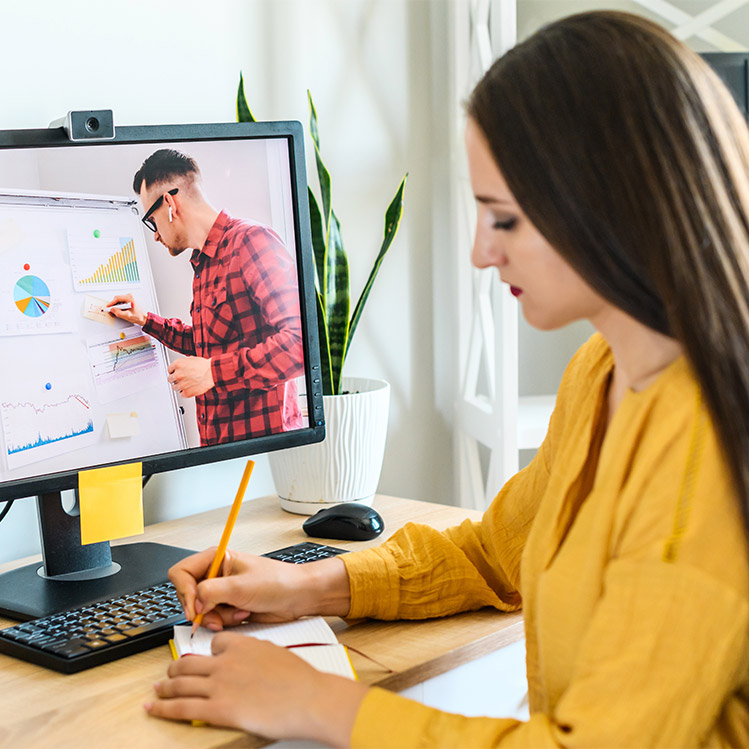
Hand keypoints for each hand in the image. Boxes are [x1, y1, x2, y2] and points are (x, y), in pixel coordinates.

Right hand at [105, 293, 146, 325]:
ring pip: (119, 301)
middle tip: (111, 311)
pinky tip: (120, 311)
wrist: (144, 318)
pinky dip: (119, 306)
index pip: (117, 298)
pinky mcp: (130, 300)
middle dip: (113, 305)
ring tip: (116, 312)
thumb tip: (112, 309)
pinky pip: (122, 302)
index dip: (111, 303)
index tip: (108, 307)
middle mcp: (130, 296)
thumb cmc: (139, 316)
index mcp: (130, 298)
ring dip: (116, 306)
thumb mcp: (127, 316)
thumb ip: (118, 312)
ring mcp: (130, 298)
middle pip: (117, 299)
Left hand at [145, 634, 368, 743]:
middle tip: (169, 672)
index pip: (214, 644)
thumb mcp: (275, 653)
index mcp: (241, 644)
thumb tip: (246, 659)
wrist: (308, 698)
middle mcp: (225, 662)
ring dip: (164, 687)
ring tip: (157, 690)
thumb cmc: (300, 679)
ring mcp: (220, 685)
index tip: (203, 659)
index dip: (208, 653)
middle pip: (189, 662)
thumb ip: (254, 653)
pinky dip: (162, 708)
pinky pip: (182, 708)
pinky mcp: (218, 710)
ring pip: (180, 683)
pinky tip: (152, 708)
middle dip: (175, 668)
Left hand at [167, 356, 214, 397]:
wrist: (212, 374)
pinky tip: (189, 389)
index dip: (173, 371)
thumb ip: (184, 363)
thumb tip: (182, 365)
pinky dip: (185, 393)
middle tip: (180, 379)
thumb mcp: (192, 359)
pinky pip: (181, 394)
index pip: (169, 370)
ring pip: (174, 387)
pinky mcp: (187, 393)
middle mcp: (178, 375)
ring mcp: (181, 384)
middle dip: (175, 379)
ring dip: (179, 386)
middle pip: (170, 379)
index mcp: (178, 364)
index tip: (175, 373)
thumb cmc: (205, 366)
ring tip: (186, 384)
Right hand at [168, 548, 350, 628]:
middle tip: (216, 615)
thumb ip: (212, 592)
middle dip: (203, 609)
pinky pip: (213, 619)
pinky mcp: (228, 606)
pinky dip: (225, 622)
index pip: (182, 572)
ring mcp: (221, 591)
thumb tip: (195, 603)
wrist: (298, 596)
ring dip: (217, 617)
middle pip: (188, 594)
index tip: (196, 608)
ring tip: (239, 612)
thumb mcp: (241, 586)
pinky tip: (242, 615)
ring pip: (201, 610)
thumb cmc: (278, 581)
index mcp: (216, 558)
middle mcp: (216, 573)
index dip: (185, 592)